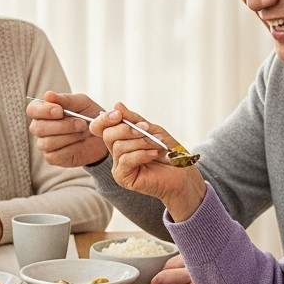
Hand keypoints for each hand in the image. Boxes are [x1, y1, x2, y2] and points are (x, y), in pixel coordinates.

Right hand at [26, 91, 107, 167]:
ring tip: (83, 132)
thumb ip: (65, 99)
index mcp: (44, 111)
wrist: (102, 136)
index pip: (32, 110)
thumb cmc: (90, 116)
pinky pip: (55, 155)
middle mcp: (40, 127)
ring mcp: (44, 144)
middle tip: (81, 123)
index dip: (43, 111)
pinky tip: (80, 144)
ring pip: (47, 142)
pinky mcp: (52, 158)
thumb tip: (47, 95)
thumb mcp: (82, 103)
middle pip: (38, 128)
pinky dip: (71, 149)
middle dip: (62, 126)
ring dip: (69, 137)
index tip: (60, 111)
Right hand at [90, 103, 205, 220]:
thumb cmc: (169, 152)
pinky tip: (154, 154)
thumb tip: (117, 105)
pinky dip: (141, 154)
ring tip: (157, 145)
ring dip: (142, 143)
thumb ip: (134, 119)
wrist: (183, 173)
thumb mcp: (152, 130)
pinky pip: (125, 160)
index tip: (119, 114)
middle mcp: (116, 153)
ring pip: (119, 147)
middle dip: (128, 130)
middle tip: (146, 130)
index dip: (105, 119)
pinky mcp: (123, 178)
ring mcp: (118, 166)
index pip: (101, 127)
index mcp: (120, 140)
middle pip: (108, 135)